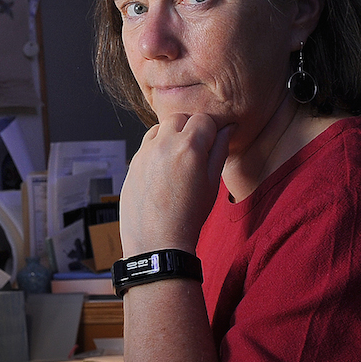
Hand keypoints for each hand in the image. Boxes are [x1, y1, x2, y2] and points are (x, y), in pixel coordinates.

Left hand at [118, 114, 231, 256]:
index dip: (211, 131)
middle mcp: (164, 144)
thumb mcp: (213, 183)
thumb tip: (228, 128)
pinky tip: (163, 169)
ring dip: (171, 135)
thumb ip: (220, 151)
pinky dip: (156, 147)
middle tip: (197, 151)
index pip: (203, 119)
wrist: (158, 242)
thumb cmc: (189, 216)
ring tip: (179, 160)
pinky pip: (146, 143)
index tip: (212, 144)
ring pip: (160, 127)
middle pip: (180, 118)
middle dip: (190, 128)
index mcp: (189, 147)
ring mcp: (145, 152)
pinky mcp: (132, 162)